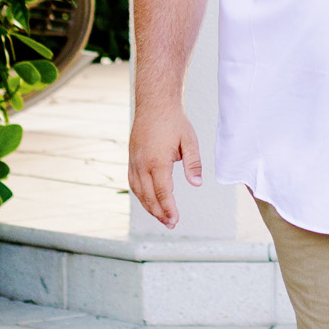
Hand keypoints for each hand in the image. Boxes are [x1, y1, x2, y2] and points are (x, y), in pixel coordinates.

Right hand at [129, 101, 202, 228]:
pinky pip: (133, 182)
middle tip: (171, 224)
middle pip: (149, 197)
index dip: (169, 209)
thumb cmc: (175, 122)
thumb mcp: (190, 141)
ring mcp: (134, 162)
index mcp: (158, 162)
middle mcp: (142, 164)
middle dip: (160, 213)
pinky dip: (140, 195)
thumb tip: (197, 184)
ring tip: (161, 217)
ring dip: (149, 207)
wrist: (154, 104)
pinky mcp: (131, 158)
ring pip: (139, 192)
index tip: (175, 220)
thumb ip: (193, 164)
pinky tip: (148, 201)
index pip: (163, 193)